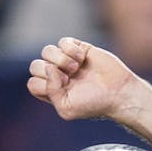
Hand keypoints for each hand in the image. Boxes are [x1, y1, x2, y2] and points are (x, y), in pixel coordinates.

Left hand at [26, 37, 142, 123]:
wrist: (119, 92)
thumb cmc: (94, 104)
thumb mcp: (67, 108)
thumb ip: (51, 91)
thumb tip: (48, 67)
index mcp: (51, 92)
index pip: (32, 83)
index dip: (44, 84)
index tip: (64, 89)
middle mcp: (56, 76)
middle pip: (35, 66)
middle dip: (51, 71)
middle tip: (69, 79)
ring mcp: (66, 61)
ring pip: (46, 51)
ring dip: (61, 59)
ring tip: (76, 67)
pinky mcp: (78, 48)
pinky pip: (63, 41)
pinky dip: (71, 49)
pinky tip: (82, 58)